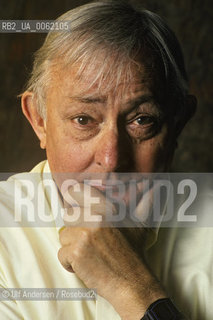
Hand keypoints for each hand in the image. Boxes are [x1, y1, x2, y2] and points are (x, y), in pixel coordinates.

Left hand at [58, 185, 165, 319]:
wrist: (132, 283)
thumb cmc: (133, 252)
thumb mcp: (139, 223)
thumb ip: (143, 202)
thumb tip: (153, 185)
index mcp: (108, 208)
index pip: (77, 191)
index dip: (73, 197)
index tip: (74, 205)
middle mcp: (94, 218)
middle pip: (68, 215)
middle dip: (74, 228)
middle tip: (89, 239)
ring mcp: (84, 235)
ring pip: (63, 235)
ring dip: (72, 246)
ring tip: (90, 253)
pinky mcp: (76, 252)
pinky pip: (61, 254)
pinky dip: (69, 263)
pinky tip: (85, 265)